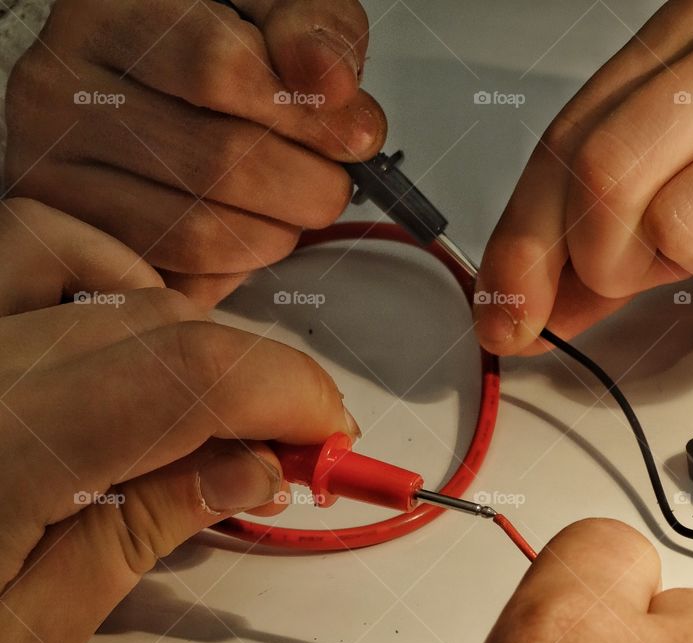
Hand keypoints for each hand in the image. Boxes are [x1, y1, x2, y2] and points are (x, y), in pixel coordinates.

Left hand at [0, 198, 358, 642]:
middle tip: (290, 445)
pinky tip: (123, 334)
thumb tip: (258, 467)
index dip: (290, 393)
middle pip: (169, 327)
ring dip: (192, 338)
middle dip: (260, 382)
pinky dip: (106, 276)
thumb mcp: (22, 641)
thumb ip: (146, 533)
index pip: (194, 377)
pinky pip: (35, 242)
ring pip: (114, 278)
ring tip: (204, 405)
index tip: (331, 438)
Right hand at [5, 0, 386, 306]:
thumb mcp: (268, 5)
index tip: (355, 135)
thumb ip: (311, 28)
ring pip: (200, 235)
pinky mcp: (78, 242)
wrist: (145, 82)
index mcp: (113, 15)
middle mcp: (64, 93)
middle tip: (329, 183)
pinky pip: (178, 284)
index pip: (220, 70)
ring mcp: (57, 175)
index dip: (307, 116)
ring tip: (288, 206)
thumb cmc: (210, 40)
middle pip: (220, 163)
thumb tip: (332, 84)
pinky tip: (243, 231)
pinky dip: (234, 271)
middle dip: (309, 187)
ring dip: (277, 235)